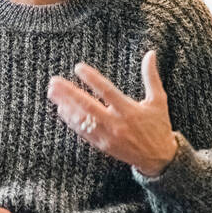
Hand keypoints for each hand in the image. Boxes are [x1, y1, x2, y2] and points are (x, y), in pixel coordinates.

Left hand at [47, 50, 177, 176]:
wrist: (159, 158)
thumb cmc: (158, 125)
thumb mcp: (158, 100)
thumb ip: (151, 77)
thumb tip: (151, 53)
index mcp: (129, 110)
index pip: (107, 91)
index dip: (92, 79)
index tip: (78, 67)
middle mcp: (116, 123)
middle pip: (88, 106)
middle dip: (69, 93)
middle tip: (54, 81)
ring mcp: (107, 135)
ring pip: (82, 119)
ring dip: (66, 105)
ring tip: (52, 93)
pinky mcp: (102, 144)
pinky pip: (83, 132)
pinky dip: (71, 121)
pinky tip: (61, 110)